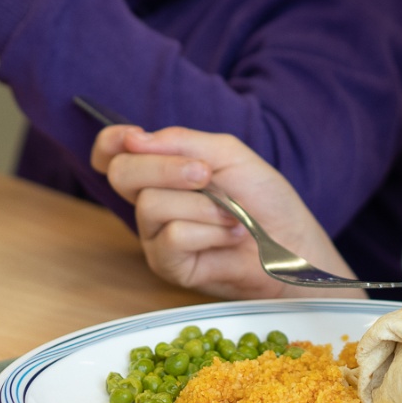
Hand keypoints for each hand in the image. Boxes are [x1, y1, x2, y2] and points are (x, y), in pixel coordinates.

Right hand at [90, 126, 350, 299]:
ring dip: (202, 206)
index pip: (112, 153)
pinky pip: (173, 236)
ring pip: (151, 206)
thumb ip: (182, 141)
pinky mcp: (168, 265)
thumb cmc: (263, 199)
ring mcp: (155, 235)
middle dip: (165, 168)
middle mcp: (151, 201)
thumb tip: (134, 139)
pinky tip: (230, 236)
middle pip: (122, 174)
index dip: (110, 142)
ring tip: (232, 215)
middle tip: (205, 174)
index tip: (133, 137)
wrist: (291, 243)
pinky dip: (209, 232)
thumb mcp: (228, 155)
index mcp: (161, 170)